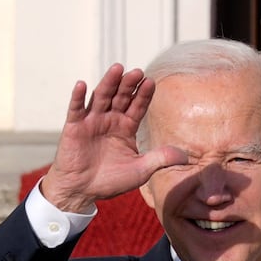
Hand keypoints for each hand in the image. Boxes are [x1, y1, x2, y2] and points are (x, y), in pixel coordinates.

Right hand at [41, 63, 187, 212]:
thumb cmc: (111, 181)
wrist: (82, 191)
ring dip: (108, 83)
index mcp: (126, 127)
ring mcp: (91, 121)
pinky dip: (78, 97)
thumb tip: (186, 155)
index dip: (143, 95)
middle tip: (137, 72)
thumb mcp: (140, 170)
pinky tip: (82, 84)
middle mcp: (110, 120)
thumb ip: (160, 159)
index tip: (151, 81)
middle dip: (129, 85)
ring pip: (100, 97)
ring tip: (117, 69)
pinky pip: (76, 109)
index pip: (137, 107)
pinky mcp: (74, 127)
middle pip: (120, 97)